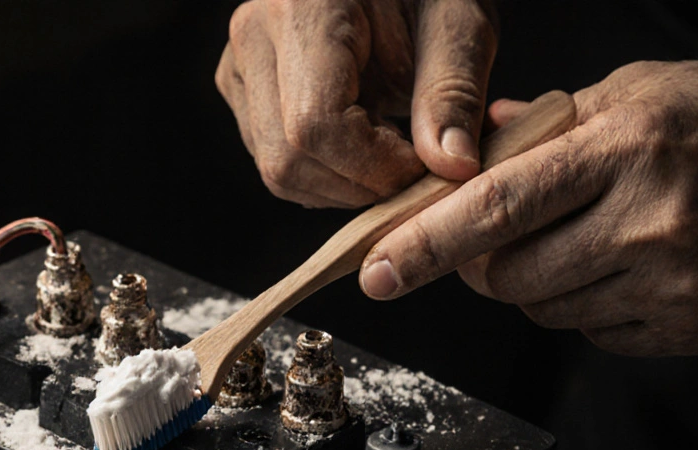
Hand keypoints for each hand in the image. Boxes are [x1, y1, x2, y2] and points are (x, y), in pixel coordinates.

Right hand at [215, 0, 497, 207]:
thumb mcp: (457, 28)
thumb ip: (453, 96)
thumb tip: (453, 168)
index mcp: (304, 9)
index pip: (316, 124)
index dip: (373, 166)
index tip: (425, 165)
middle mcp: (254, 38)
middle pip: (289, 160)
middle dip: (360, 184)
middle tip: (416, 164)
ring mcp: (240, 69)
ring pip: (279, 174)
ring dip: (346, 185)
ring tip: (394, 148)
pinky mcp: (243, 92)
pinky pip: (278, 166)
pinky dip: (329, 175)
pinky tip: (366, 143)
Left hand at [361, 60, 697, 355]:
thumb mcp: (635, 93)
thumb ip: (541, 128)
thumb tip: (462, 151)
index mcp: (624, 151)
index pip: (496, 208)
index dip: (426, 244)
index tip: (376, 272)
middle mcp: (649, 222)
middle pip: (508, 275)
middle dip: (480, 263)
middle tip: (496, 236)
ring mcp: (674, 283)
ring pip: (544, 310)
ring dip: (534, 283)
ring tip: (583, 237)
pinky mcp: (689, 328)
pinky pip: (592, 334)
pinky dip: (585, 305)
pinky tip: (623, 265)